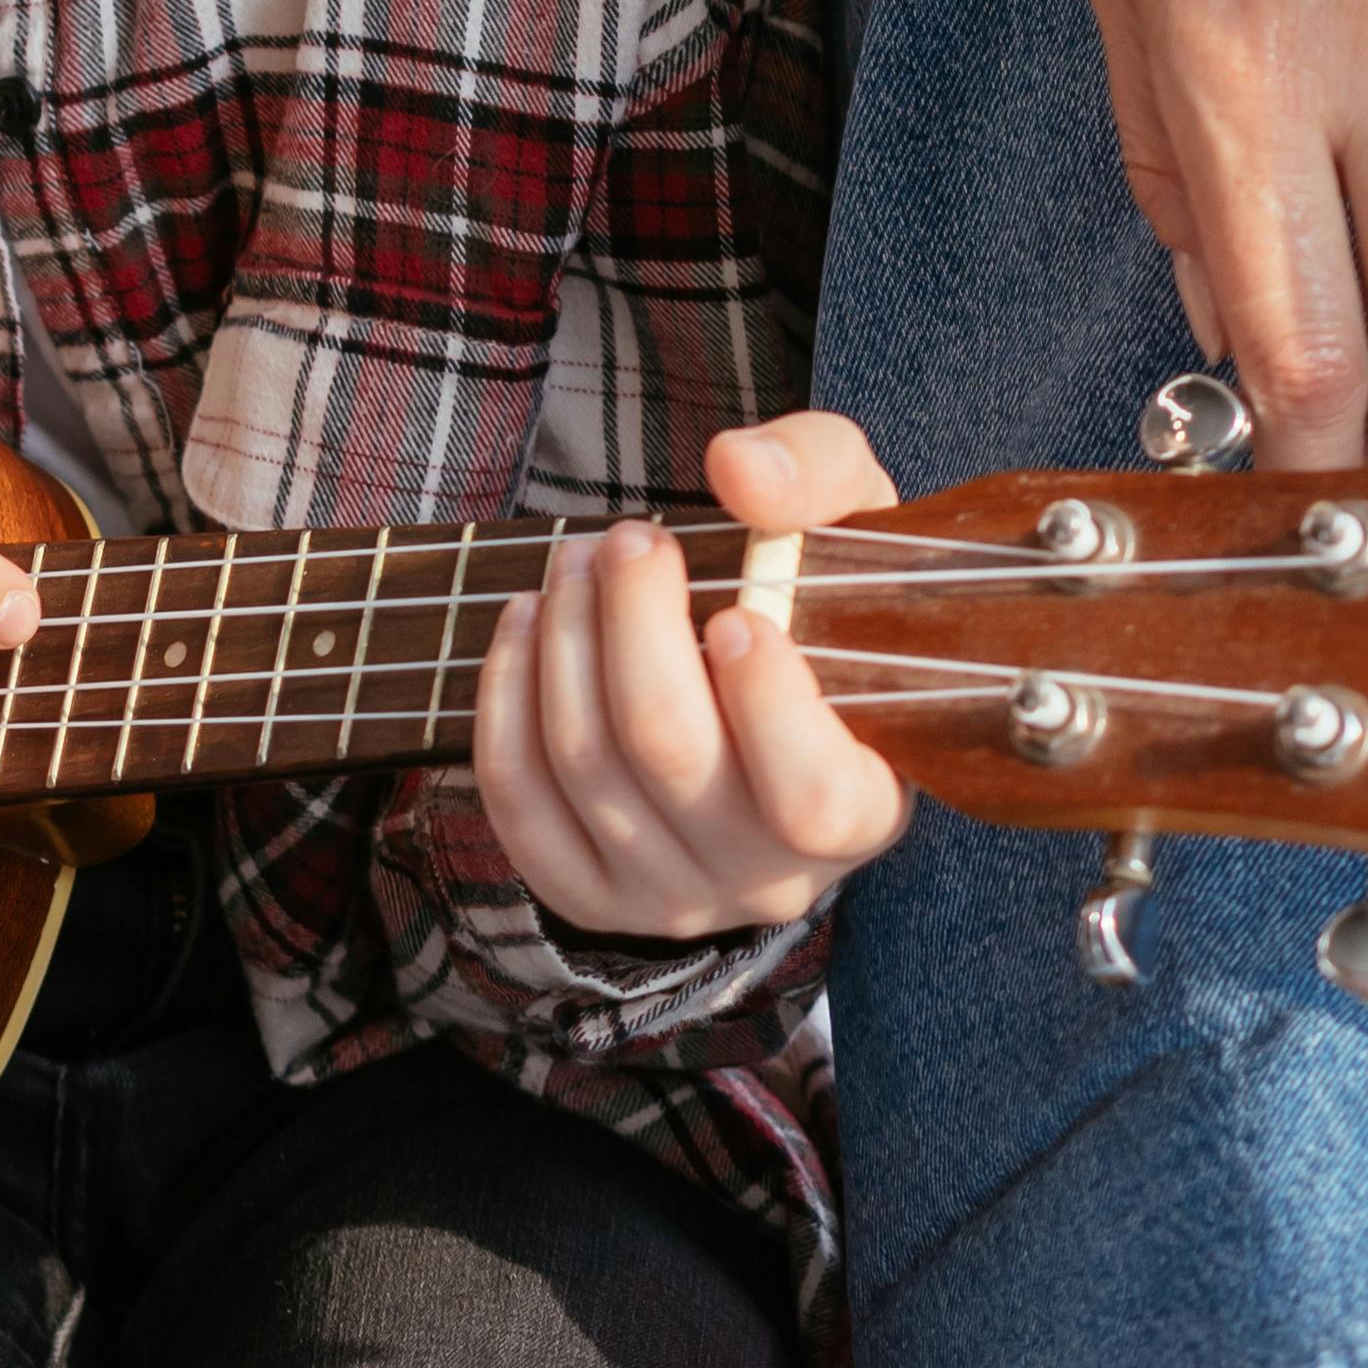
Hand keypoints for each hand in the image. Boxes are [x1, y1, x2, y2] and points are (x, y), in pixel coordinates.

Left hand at [473, 415, 908, 937]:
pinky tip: (525, 622)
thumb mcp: (855, 520)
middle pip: (667, 752)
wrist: (764, 687)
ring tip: (575, 560)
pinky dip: (505, 697)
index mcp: (862, 808)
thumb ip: (816, 473)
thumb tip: (738, 471)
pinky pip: (519, 802)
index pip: (812, 795)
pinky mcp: (591, 892)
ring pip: (585, 764)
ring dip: (563, 637)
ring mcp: (676, 897)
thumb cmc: (815, 602)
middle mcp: (771, 876)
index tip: (735, 611)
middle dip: (629, 621)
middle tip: (630, 540)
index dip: (766, 704)